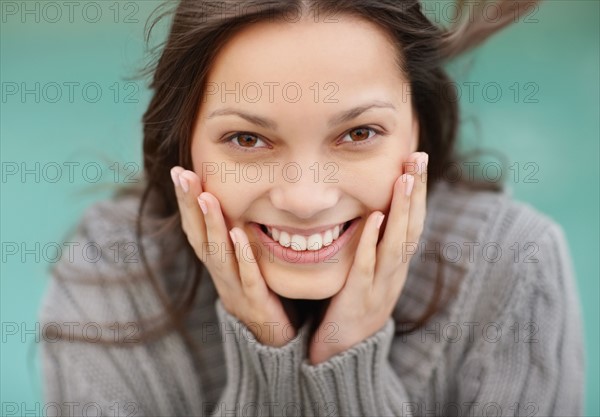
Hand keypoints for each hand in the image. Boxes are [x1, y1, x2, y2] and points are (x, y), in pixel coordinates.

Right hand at [170, 167, 294, 346]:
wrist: (272, 339)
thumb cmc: (257, 294)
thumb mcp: (243, 262)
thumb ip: (236, 236)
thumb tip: (234, 200)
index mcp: (216, 264)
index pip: (196, 229)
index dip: (186, 202)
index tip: (180, 170)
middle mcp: (220, 275)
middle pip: (200, 237)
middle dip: (190, 205)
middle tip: (182, 174)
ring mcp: (235, 289)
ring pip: (218, 255)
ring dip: (211, 225)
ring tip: (205, 196)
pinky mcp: (256, 302)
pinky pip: (248, 276)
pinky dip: (242, 255)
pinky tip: (238, 233)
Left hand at [308, 152, 427, 363]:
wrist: (344, 355)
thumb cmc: (353, 307)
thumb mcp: (370, 274)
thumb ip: (374, 246)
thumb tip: (373, 211)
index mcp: (397, 266)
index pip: (412, 222)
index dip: (417, 191)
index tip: (417, 158)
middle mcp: (395, 274)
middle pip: (412, 227)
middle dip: (416, 191)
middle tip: (419, 156)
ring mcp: (380, 287)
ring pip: (396, 244)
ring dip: (402, 210)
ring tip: (404, 178)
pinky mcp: (358, 299)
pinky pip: (367, 268)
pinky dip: (372, 242)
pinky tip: (374, 219)